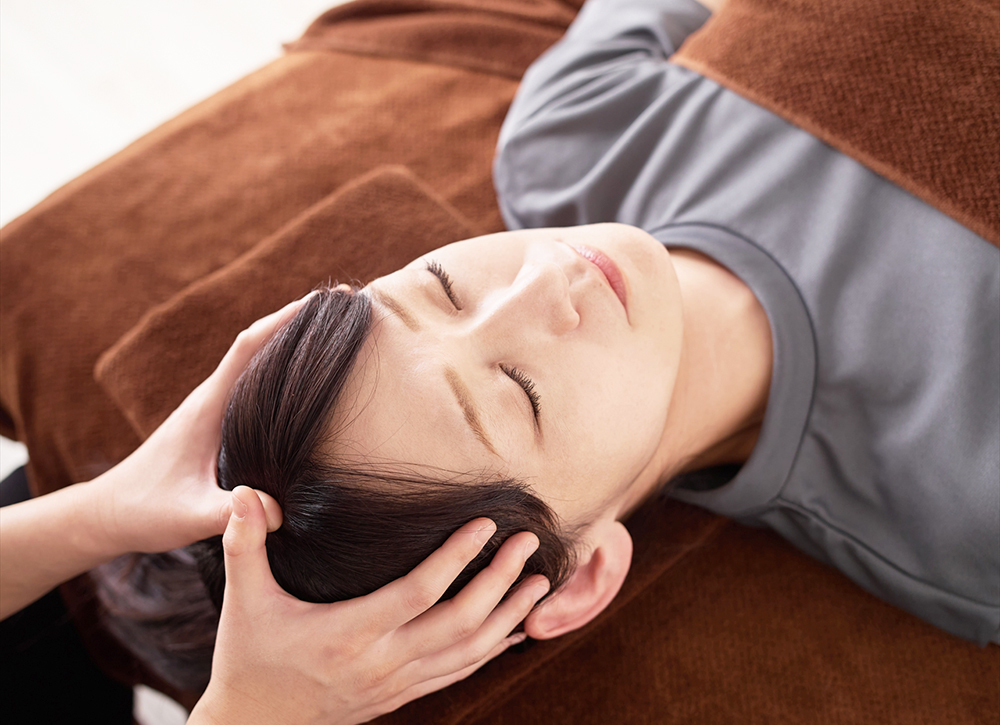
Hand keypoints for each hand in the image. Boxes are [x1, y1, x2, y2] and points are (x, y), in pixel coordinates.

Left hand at [89, 296, 311, 553]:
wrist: (108, 513)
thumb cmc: (144, 511)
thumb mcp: (188, 517)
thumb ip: (230, 513)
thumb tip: (279, 512)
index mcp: (207, 407)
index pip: (248, 347)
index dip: (285, 319)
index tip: (323, 300)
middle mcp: (210, 398)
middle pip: (257, 342)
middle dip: (299, 319)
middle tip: (343, 303)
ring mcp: (211, 407)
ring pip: (256, 360)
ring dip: (291, 339)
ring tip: (333, 328)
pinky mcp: (214, 421)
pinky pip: (253, 382)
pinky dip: (280, 367)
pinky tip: (303, 376)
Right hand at [190, 487, 550, 724]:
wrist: (254, 724)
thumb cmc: (249, 655)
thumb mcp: (244, 600)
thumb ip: (244, 543)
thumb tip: (245, 492)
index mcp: (347, 632)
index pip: (418, 591)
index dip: (456, 557)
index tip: (486, 523)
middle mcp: (381, 661)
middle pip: (459, 621)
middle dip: (501, 582)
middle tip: (528, 543)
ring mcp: (396, 683)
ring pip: (468, 652)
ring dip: (508, 615)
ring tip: (540, 582)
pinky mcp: (401, 694)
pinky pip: (458, 672)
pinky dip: (492, 649)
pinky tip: (515, 628)